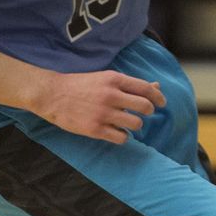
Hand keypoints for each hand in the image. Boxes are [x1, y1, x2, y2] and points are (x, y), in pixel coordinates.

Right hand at [31, 70, 166, 143]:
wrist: (53, 95)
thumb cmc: (82, 85)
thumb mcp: (107, 78)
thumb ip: (131, 84)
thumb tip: (156, 86)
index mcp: (115, 79)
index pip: (146, 89)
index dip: (158, 97)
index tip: (162, 103)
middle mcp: (111, 95)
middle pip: (144, 107)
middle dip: (149, 111)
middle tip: (145, 114)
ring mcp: (103, 113)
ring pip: (135, 124)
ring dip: (136, 125)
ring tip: (128, 123)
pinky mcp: (94, 129)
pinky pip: (121, 137)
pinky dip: (123, 137)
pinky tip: (118, 132)